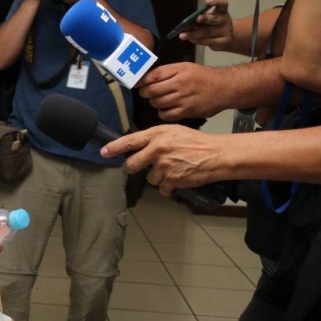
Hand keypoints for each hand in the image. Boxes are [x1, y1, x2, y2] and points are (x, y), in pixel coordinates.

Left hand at [100, 125, 223, 197]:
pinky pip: (162, 189)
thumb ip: (154, 138)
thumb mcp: (172, 131)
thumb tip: (138, 146)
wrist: (216, 154)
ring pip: (149, 178)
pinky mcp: (172, 179)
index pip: (129, 141)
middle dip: (134, 168)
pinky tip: (178, 179)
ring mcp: (164, 165)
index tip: (103, 152)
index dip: (114, 148)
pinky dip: (169, 187)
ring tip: (173, 169)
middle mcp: (157, 149)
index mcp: (156, 135)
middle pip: (132, 164)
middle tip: (142, 166)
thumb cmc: (195, 142)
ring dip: (158, 177)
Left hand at [136, 63, 224, 120]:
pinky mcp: (187, 111)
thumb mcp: (184, 67)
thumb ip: (166, 72)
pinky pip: (166, 115)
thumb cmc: (202, 77)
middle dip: (144, 92)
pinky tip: (166, 108)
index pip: (152, 76)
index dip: (140, 81)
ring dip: (154, 102)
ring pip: (157, 103)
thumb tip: (145, 78)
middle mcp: (179, 84)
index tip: (135, 84)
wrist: (224, 88)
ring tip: (158, 99)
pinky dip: (162, 113)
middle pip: (151, 91)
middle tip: (146, 92)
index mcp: (178, 71)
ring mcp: (183, 99)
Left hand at [179, 0, 231, 50]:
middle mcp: (225, 20)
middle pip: (214, 19)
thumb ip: (197, 19)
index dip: (216, 1)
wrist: (226, 37)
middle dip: (205, 18)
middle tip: (197, 18)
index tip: (207, 1)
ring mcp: (226, 31)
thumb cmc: (212, 24)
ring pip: (208, 32)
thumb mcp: (206, 18)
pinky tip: (191, 40)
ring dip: (194, 34)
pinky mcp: (225, 42)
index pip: (222, 3)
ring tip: (182, 35)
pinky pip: (210, 41)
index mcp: (221, 10)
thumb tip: (184, 25)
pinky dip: (200, 41)